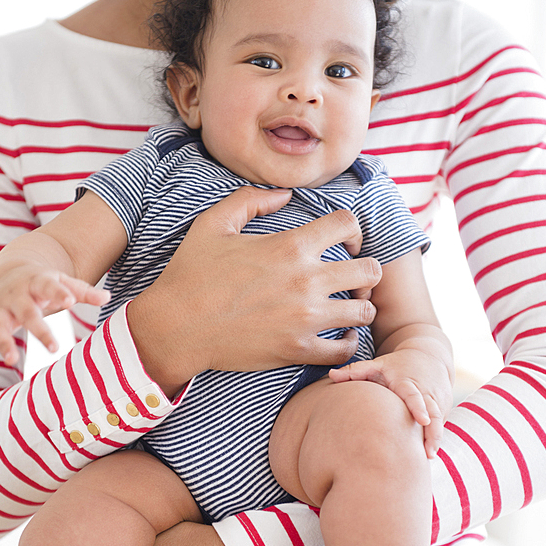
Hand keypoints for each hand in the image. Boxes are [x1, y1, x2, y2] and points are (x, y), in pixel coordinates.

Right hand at [0, 267, 108, 366]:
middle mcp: (17, 295)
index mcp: (37, 282)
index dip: (59, 293)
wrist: (11, 272)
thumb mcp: (63, 282)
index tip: (70, 302)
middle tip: (53, 348)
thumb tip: (107, 297)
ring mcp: (0, 307)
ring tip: (12, 360)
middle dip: (39, 329)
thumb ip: (83, 291)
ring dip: (3, 342)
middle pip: (27, 312)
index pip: (49, 287)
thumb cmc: (44, 282)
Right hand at [127, 185, 381, 395]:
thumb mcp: (212, 224)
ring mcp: (305, 318)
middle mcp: (306, 280)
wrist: (176, 327)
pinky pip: (344, 350)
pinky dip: (348, 344)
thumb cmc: (191, 274)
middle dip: (367, 271)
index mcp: (290, 246)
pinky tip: (340, 337)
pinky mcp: (298, 349)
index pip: (348, 225)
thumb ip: (250, 200)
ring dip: (360, 307)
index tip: (344, 242)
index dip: (352, 230)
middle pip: (370, 271)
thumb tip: (285, 195)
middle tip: (353, 278)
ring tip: (348, 307)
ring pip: (364, 311)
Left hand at [329, 348, 452, 457]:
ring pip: (440, 422)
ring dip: (435, 439)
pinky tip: (427, 453)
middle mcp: (427, 392)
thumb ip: (354, 371)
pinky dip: (435, 437)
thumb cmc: (396, 365)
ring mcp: (438, 401)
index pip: (415, 396)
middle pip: (434, 414)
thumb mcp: (377, 364)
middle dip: (433, 433)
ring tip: (428, 457)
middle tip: (428, 453)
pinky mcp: (444, 408)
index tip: (422, 421)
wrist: (429, 356)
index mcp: (409, 383)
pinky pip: (440, 425)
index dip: (419, 408)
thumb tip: (331, 375)